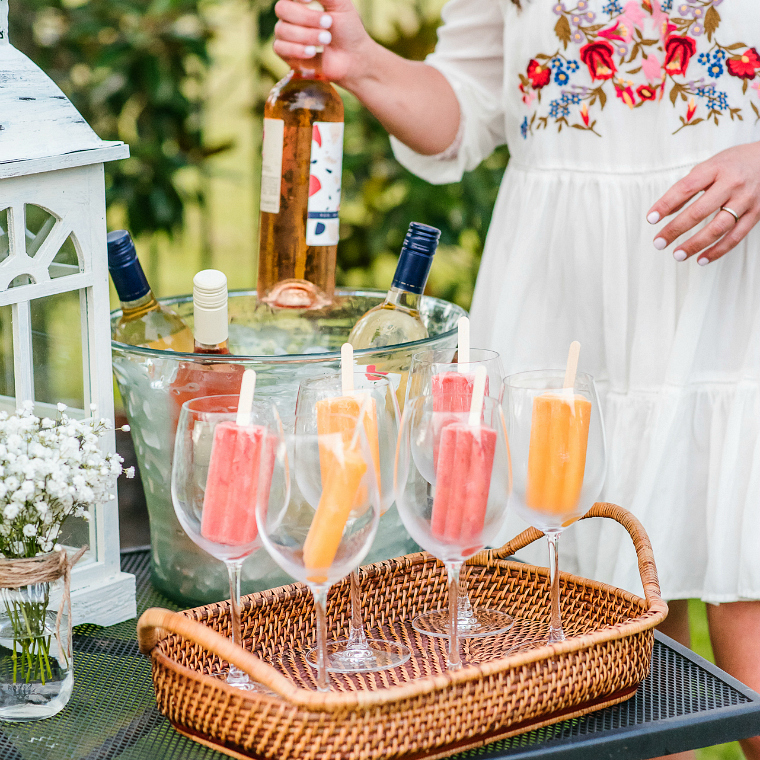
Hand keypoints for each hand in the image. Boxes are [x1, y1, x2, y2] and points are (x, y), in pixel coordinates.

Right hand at [273, 0, 373, 86]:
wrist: (352, 58)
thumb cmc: (347, 29)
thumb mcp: (340, 4)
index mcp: (301, 0)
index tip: (310, 1)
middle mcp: (290, 15)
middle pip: (282, 9)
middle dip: (306, 17)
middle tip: (328, 23)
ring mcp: (286, 34)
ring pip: (282, 30)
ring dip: (307, 35)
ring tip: (327, 39)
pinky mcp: (286, 54)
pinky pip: (280, 48)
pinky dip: (297, 50)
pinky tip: (312, 52)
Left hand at [646, 141, 759, 264]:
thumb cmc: (734, 164)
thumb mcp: (709, 167)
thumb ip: (687, 188)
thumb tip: (663, 212)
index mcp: (717, 168)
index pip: (686, 188)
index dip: (666, 204)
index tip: (650, 218)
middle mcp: (733, 184)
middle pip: (700, 211)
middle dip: (675, 229)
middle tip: (658, 243)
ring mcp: (746, 200)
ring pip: (718, 228)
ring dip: (695, 244)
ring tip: (676, 255)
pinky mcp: (756, 213)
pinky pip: (735, 237)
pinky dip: (717, 251)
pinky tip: (701, 259)